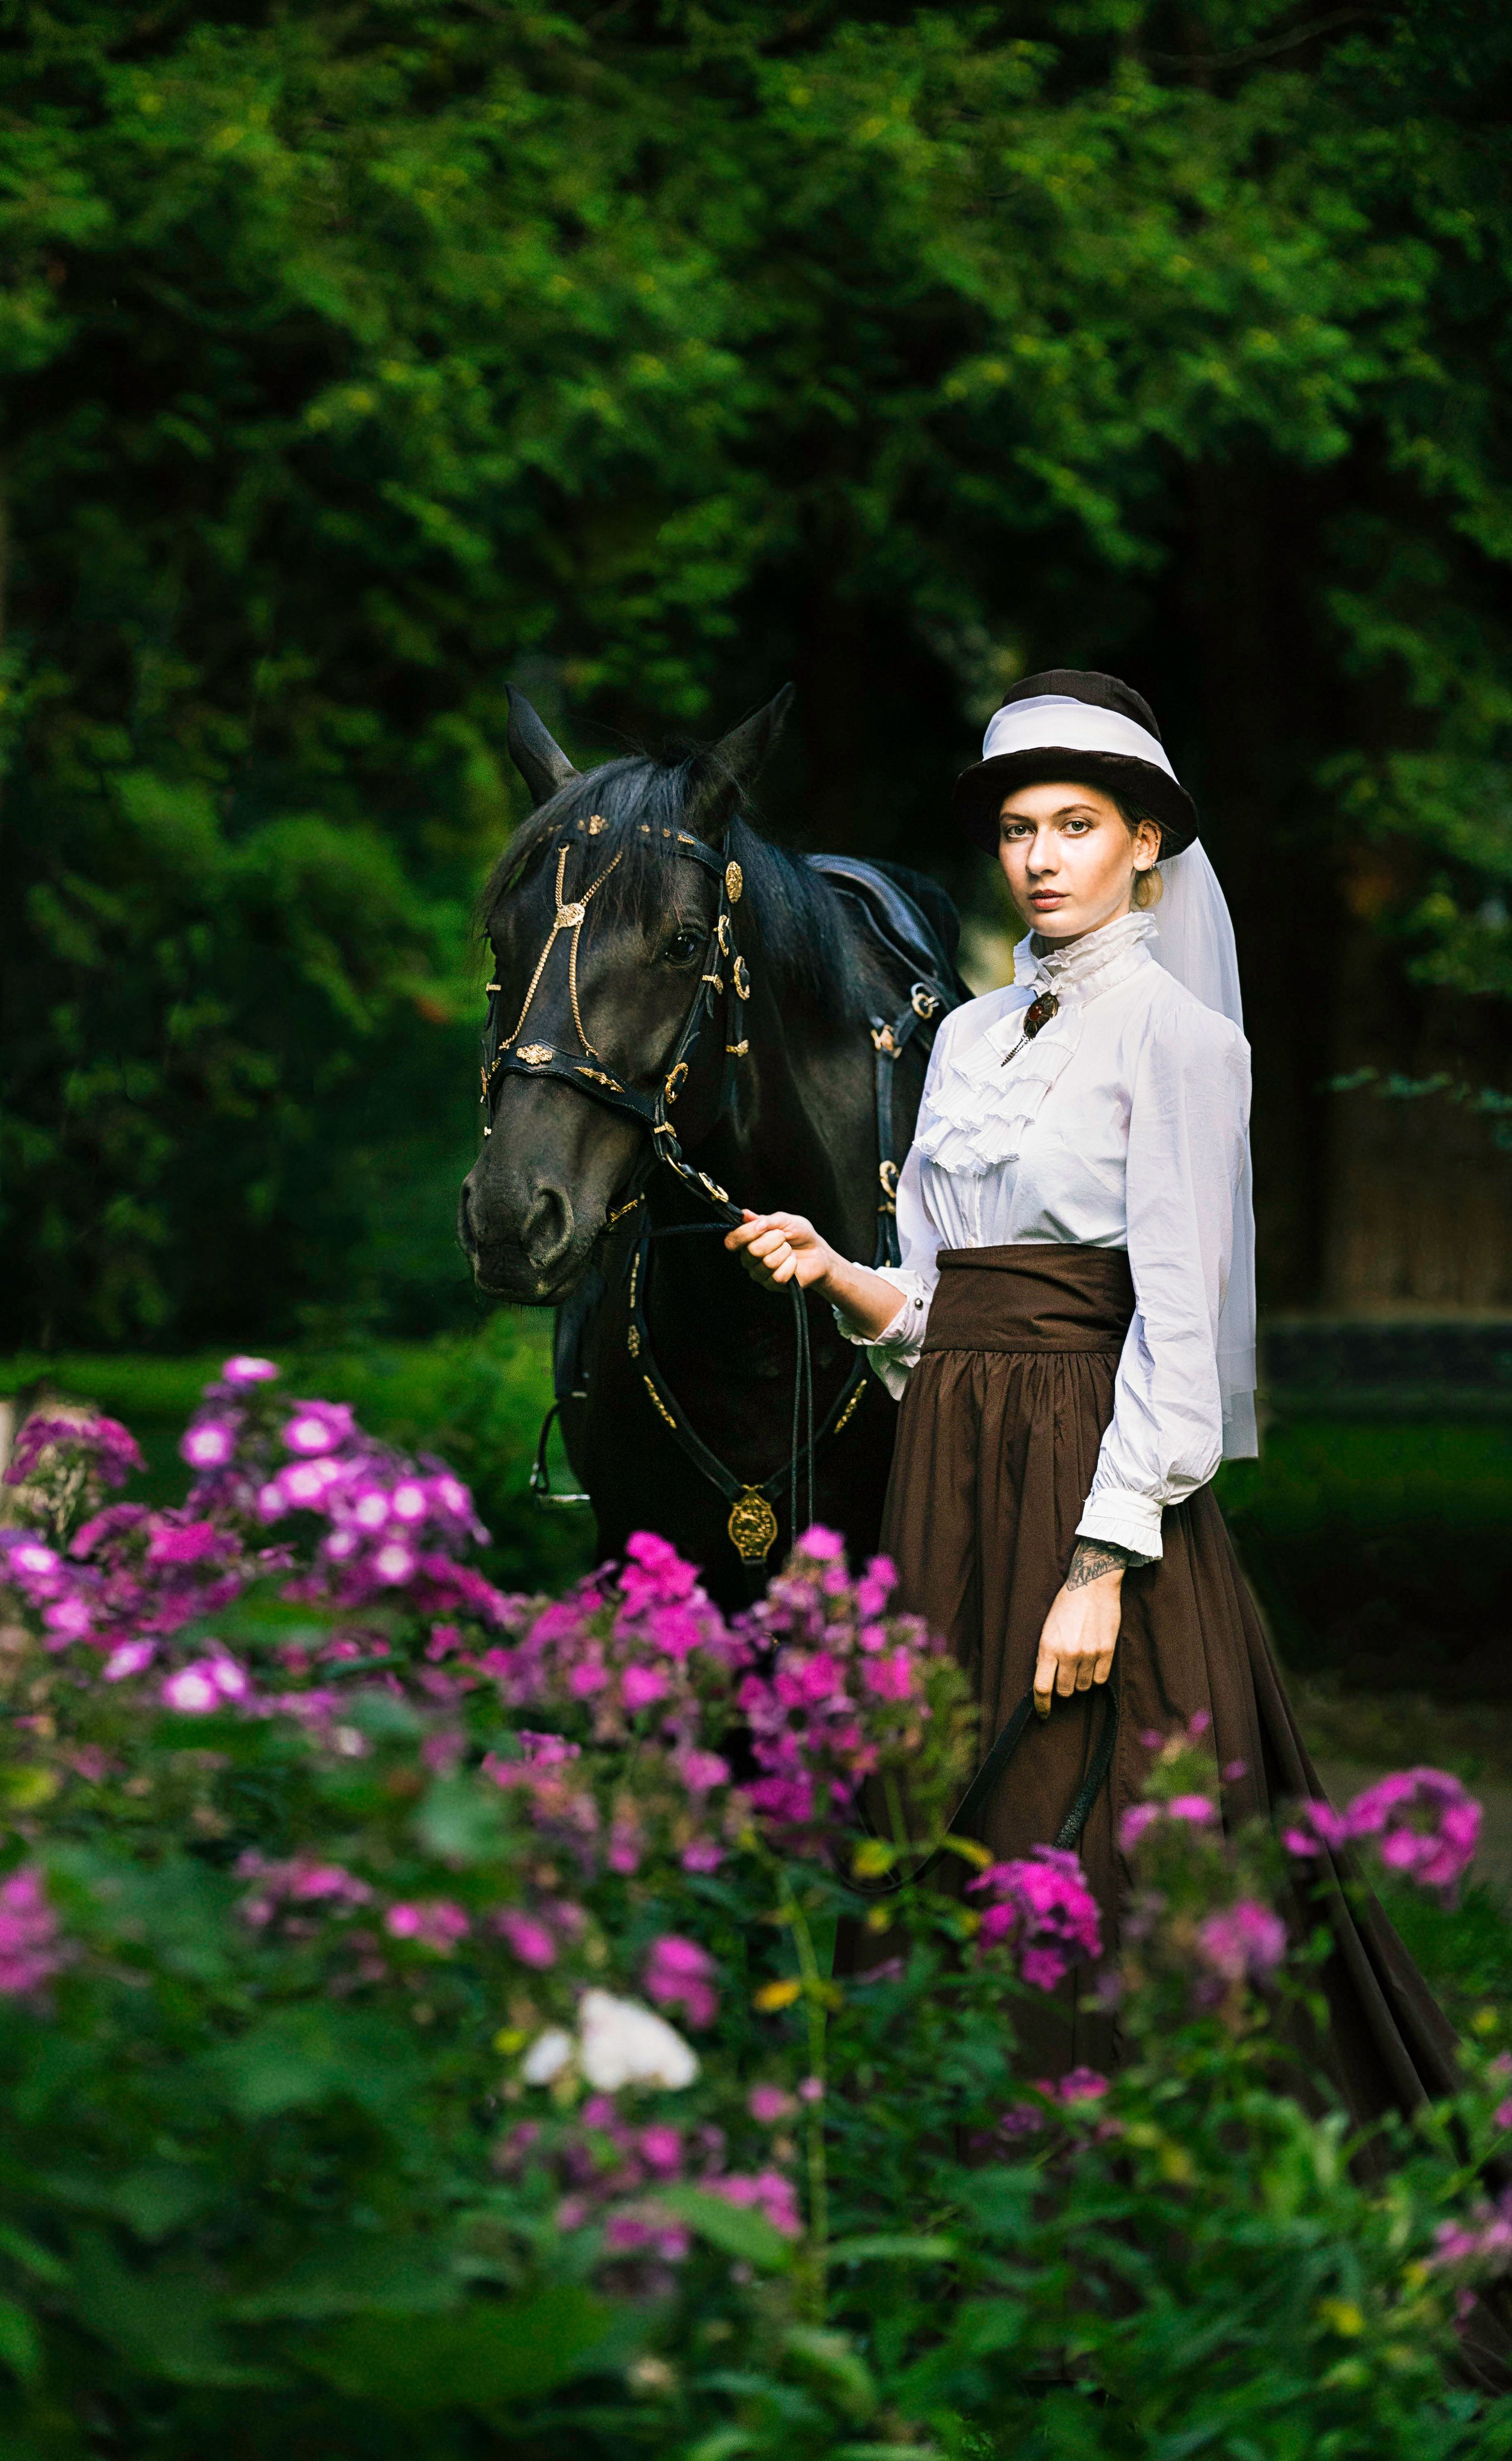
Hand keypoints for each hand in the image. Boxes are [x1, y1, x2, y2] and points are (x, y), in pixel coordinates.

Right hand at [723, 1209, 837, 1293]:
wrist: (818, 1253)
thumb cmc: (800, 1234)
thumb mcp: (785, 1220)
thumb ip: (766, 1219)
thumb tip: (745, 1214)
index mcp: (747, 1241)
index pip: (732, 1241)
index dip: (744, 1234)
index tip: (762, 1226)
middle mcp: (749, 1258)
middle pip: (751, 1251)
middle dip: (773, 1240)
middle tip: (783, 1237)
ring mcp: (760, 1273)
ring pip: (767, 1263)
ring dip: (784, 1252)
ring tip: (789, 1249)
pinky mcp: (773, 1285)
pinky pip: (778, 1276)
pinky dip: (790, 1265)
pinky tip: (794, 1262)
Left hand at [1032, 1540, 1130, 1716]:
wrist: (1092, 1584)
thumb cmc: (1066, 1604)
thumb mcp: (1047, 1628)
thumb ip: (1047, 1655)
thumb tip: (1048, 1682)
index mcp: (1048, 1647)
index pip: (1042, 1687)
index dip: (1042, 1705)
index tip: (1043, 1713)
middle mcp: (1068, 1653)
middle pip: (1064, 1691)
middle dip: (1063, 1687)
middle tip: (1065, 1673)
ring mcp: (1089, 1654)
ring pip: (1083, 1687)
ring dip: (1080, 1681)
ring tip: (1080, 1662)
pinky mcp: (1107, 1651)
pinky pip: (1100, 1680)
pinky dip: (1095, 1677)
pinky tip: (1092, 1663)